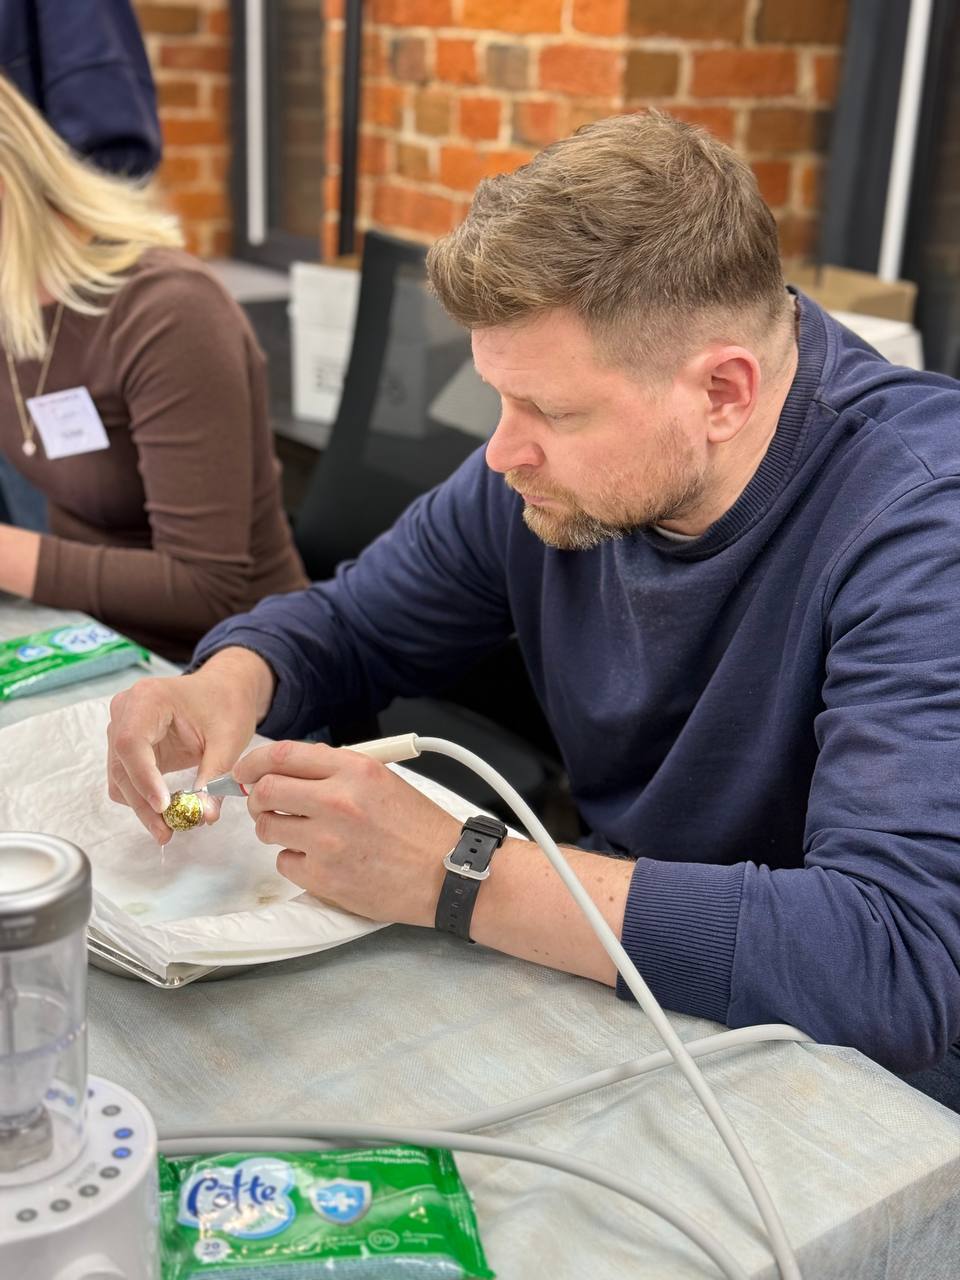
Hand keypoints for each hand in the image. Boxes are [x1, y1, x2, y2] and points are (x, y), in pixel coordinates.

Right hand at [107, 647, 273, 842]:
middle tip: (166, 833)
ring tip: (170, 828)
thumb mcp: (228, 740)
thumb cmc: (226, 705)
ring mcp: (121, 728)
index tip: (163, 807)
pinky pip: (126, 779)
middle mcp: (125, 710)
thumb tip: (204, 816)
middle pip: (121, 765)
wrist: (224, 691)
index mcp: (148, 698)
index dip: (143, 778)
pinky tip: (167, 812)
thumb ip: (214, 777)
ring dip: (141, 806)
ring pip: (120, 778)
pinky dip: (142, 798)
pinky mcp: (127, 747)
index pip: (131, 743)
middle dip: (143, 803)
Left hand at [235, 739, 461, 925]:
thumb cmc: (418, 827)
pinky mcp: (323, 877)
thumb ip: (335, 771)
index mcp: (354, 769)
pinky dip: (295, 861)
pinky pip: (285, 862)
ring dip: (275, 828)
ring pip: (268, 827)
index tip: (243, 772)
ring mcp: (327, 842)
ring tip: (301, 833)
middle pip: (266, 790)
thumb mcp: (382, 780)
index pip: (282, 755)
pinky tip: (321, 860)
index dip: (253, 763)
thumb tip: (287, 770)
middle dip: (258, 797)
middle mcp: (337, 801)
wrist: (447, 872)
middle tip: (266, 804)